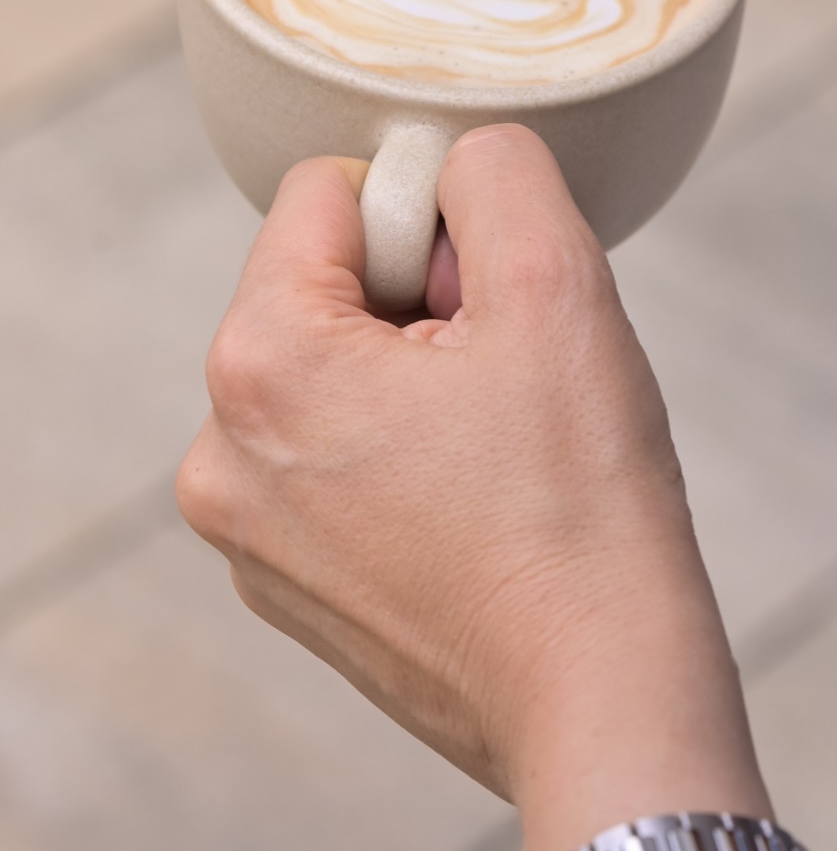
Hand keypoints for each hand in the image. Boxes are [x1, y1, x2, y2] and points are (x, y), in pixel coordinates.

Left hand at [177, 128, 768, 850]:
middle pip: (332, 284)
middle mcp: (220, 450)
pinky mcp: (291, 585)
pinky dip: (408, 454)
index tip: (493, 305)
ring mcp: (249, 532)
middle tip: (508, 380)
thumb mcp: (557, 281)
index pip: (329, 194)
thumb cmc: (579, 503)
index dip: (436, 224)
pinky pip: (341, 457)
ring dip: (420, 378)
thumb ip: (493, 169)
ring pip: (341, 370)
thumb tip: (453, 158)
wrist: (602, 691)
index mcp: (261, 362)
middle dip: (427, 304)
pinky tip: (480, 502)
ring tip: (499, 448)